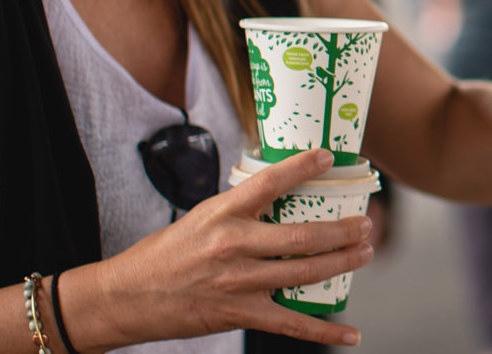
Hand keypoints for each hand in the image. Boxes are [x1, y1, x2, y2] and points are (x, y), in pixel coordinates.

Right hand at [69, 150, 375, 348]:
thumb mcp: (198, 218)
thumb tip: (277, 196)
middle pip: (302, 236)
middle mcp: (232, 245)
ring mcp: (238, 282)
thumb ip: (237, 211)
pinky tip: (351, 334)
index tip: (328, 157)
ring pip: (305, 273)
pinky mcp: (238, 314)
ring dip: (343, 263)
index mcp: (221, 213)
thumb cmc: (163, 255)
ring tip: (365, 253)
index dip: (302, 168)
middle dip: (343, 230)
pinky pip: (291, 324)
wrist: (125, 297)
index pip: (269, 182)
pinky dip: (325, 332)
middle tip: (365, 223)